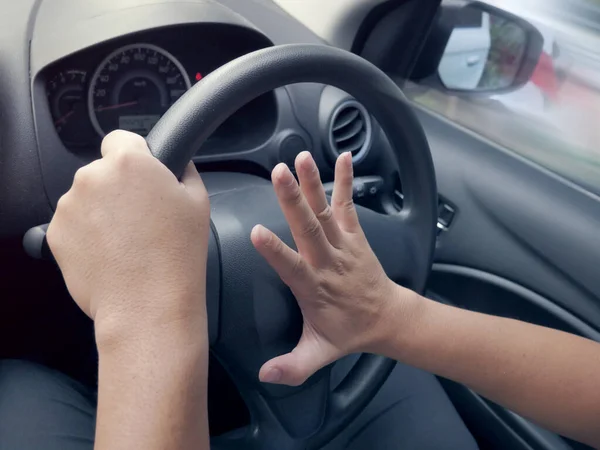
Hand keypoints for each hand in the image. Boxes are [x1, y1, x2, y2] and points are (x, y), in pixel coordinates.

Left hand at [47, 130, 209, 343]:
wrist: (148, 303)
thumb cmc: (177, 255)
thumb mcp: (198, 202)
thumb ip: (184, 170)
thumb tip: (177, 163)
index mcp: (129, 163)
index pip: (121, 138)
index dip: (135, 156)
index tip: (142, 175)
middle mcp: (92, 177)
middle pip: (102, 171)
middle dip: (118, 187)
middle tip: (141, 216)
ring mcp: (69, 206)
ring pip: (86, 198)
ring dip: (101, 211)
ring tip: (126, 240)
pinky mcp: (55, 233)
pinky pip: (72, 224)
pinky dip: (86, 234)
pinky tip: (110, 253)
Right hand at [251, 151, 416, 385]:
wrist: (387, 318)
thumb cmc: (347, 333)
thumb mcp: (319, 354)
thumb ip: (293, 366)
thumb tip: (263, 375)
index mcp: (314, 287)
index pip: (292, 268)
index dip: (275, 251)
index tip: (258, 232)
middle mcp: (329, 261)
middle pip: (309, 229)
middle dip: (293, 201)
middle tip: (278, 173)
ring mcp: (344, 245)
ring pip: (326, 211)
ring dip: (313, 184)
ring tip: (300, 158)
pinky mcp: (355, 235)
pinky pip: (349, 205)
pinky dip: (345, 180)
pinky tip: (344, 156)